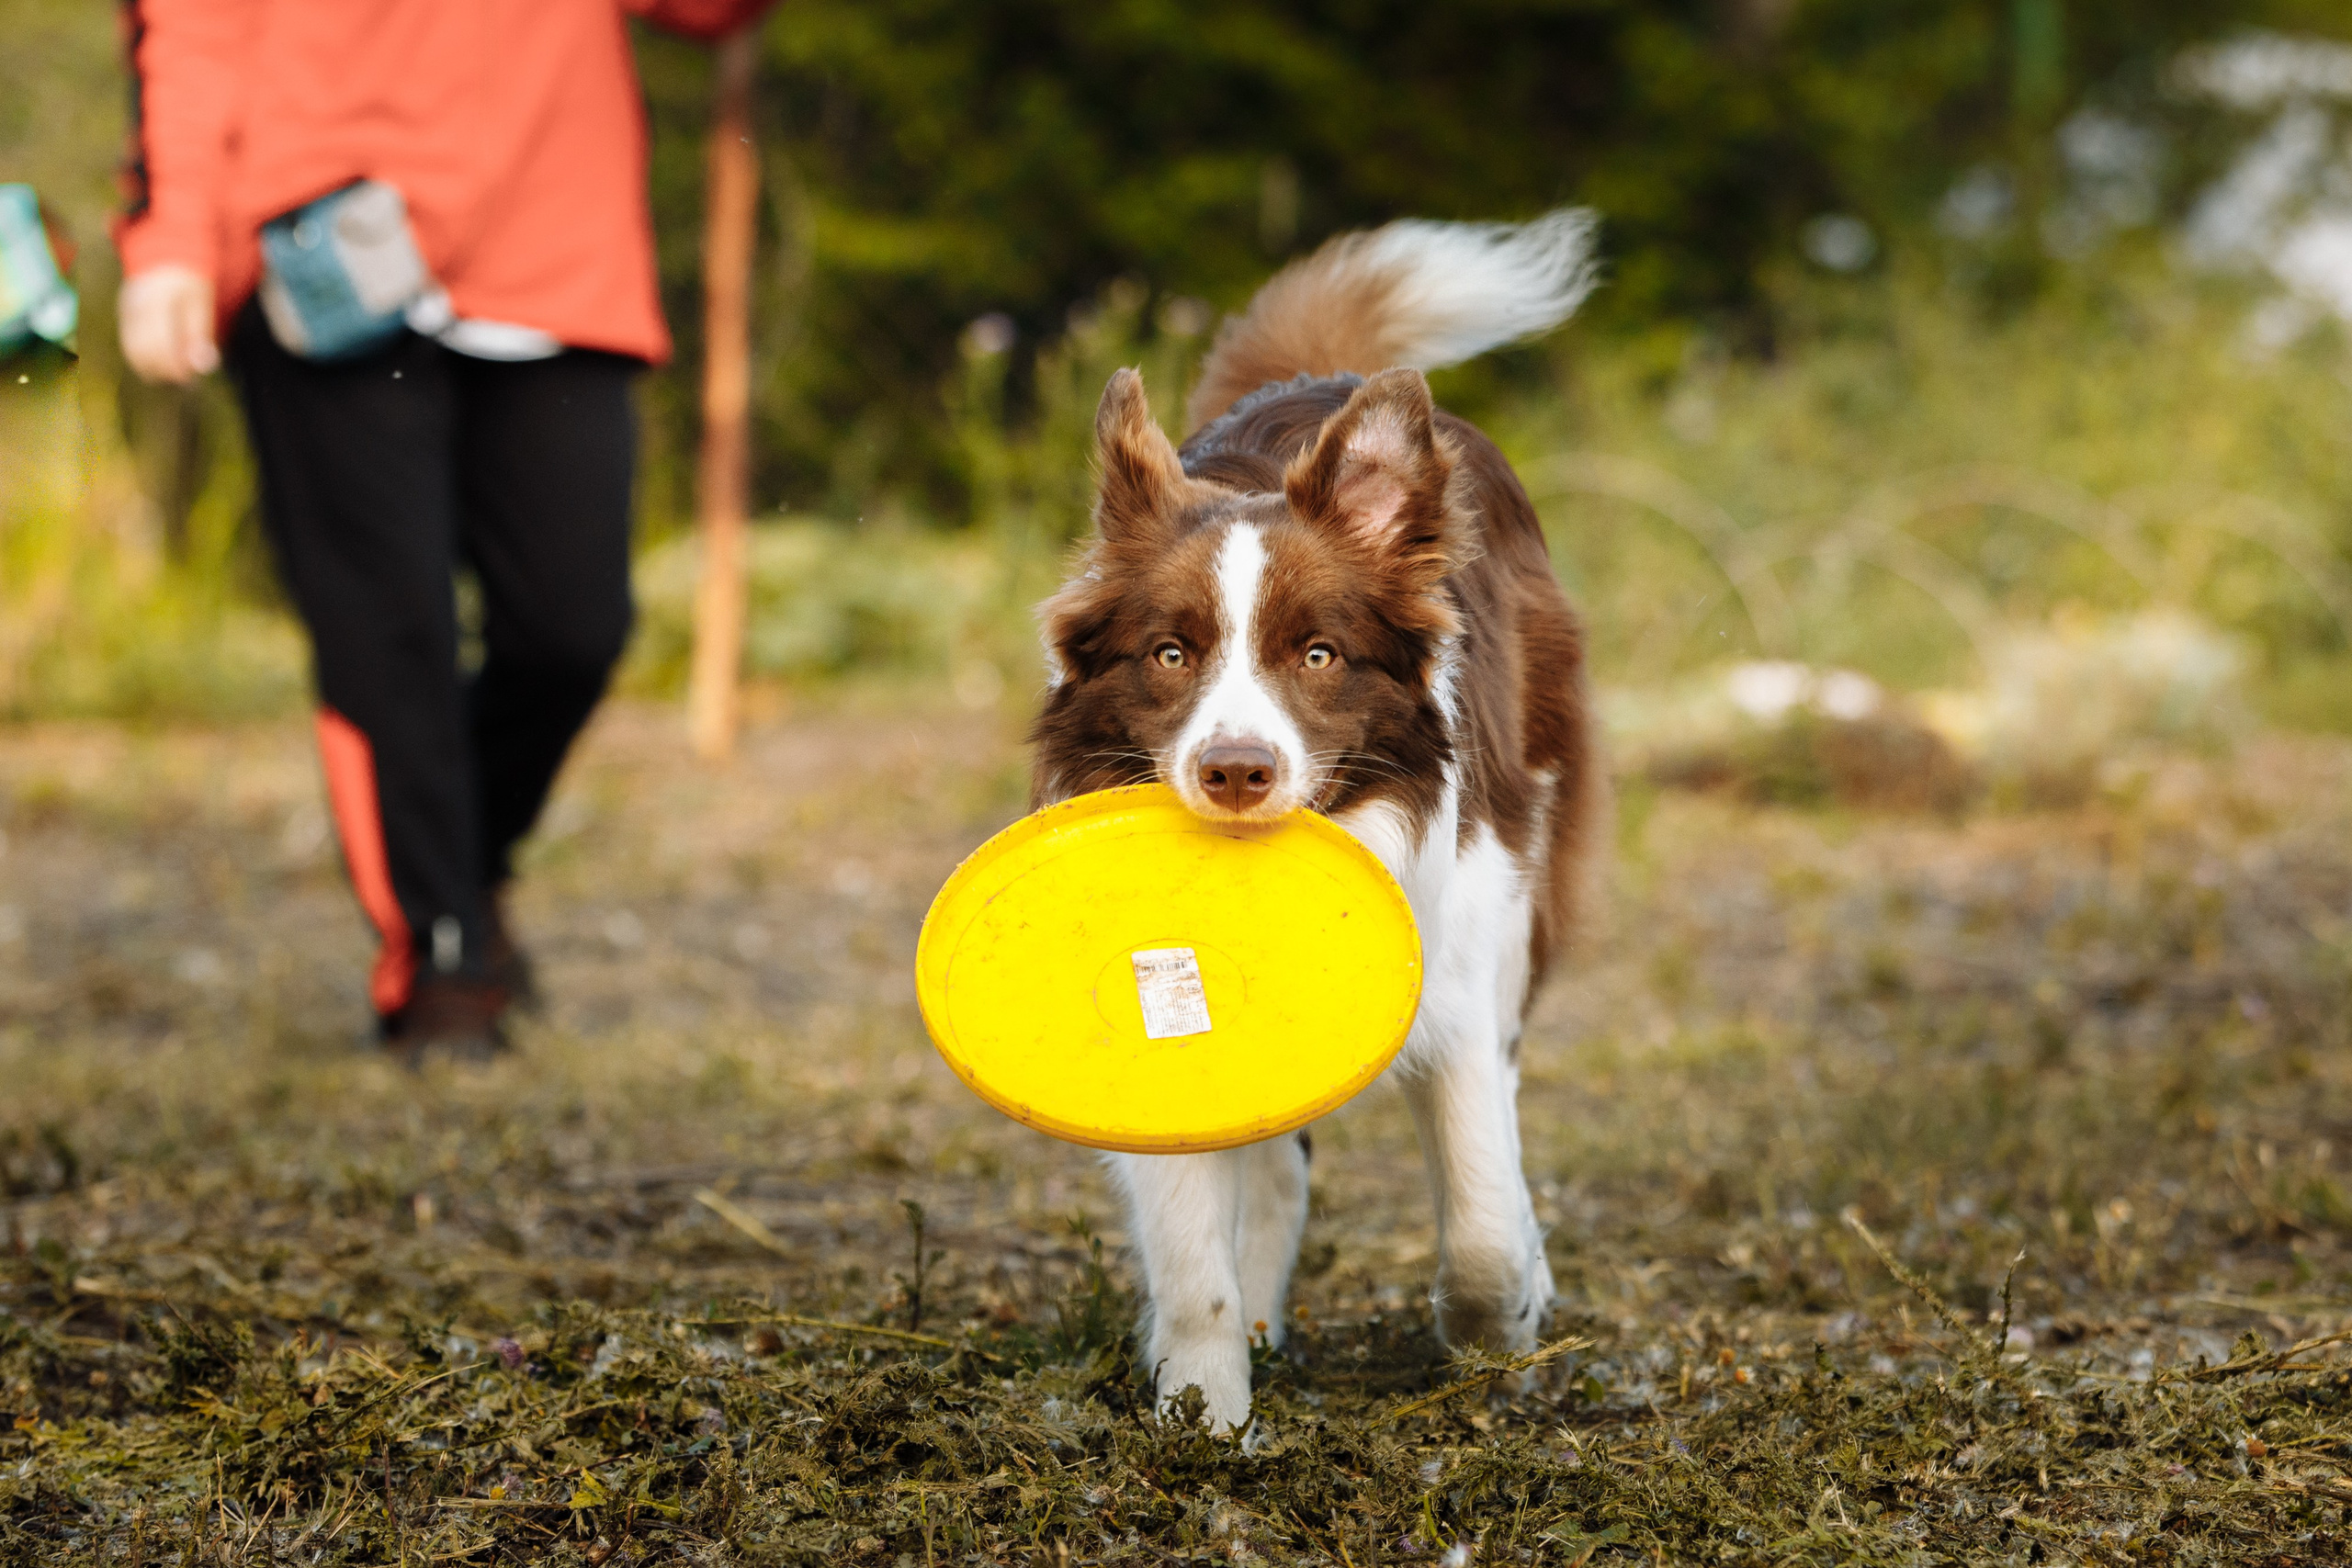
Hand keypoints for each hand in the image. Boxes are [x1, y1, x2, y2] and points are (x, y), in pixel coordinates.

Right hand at [119, 265, 218, 383]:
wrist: (165, 257)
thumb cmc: (190, 284)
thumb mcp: (202, 305)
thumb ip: (200, 335)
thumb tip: (202, 367)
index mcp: (157, 302)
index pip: (160, 345)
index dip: (175, 369)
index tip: (193, 381)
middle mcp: (135, 308)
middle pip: (142, 353)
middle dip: (165, 373)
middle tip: (189, 383)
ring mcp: (126, 313)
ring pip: (133, 354)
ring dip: (155, 371)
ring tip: (179, 376)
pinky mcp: (124, 319)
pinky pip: (130, 348)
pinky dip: (147, 362)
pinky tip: (166, 365)